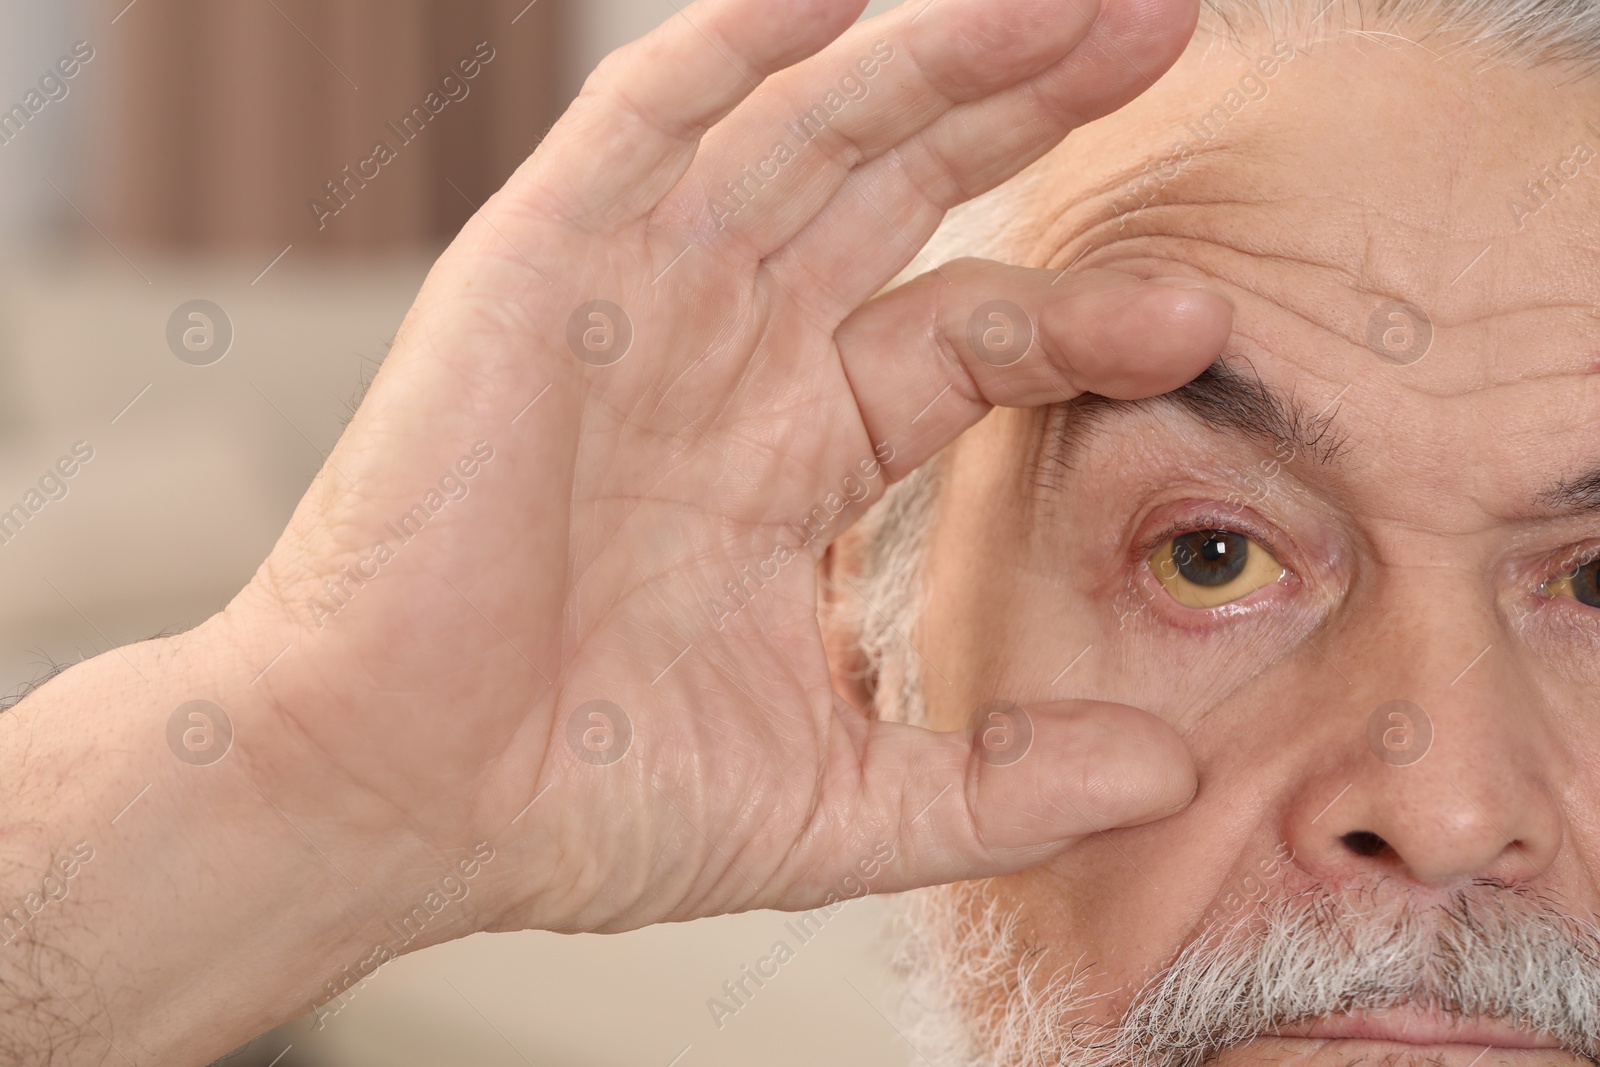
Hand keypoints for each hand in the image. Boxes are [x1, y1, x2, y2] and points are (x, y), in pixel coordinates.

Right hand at [229, 0, 1232, 936]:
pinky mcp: (536, 272)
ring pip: (804, 131)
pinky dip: (735, 46)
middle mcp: (727, 355)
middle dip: (1027, 105)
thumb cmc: (581, 806)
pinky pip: (644, 121)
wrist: (393, 803)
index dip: (1082, 317)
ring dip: (929, 54)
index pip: (967, 336)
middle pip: (904, 190)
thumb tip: (1172, 775)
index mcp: (793, 454)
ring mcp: (635, 301)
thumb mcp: (832, 804)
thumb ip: (1002, 782)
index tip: (1197, 318)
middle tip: (1156, 30)